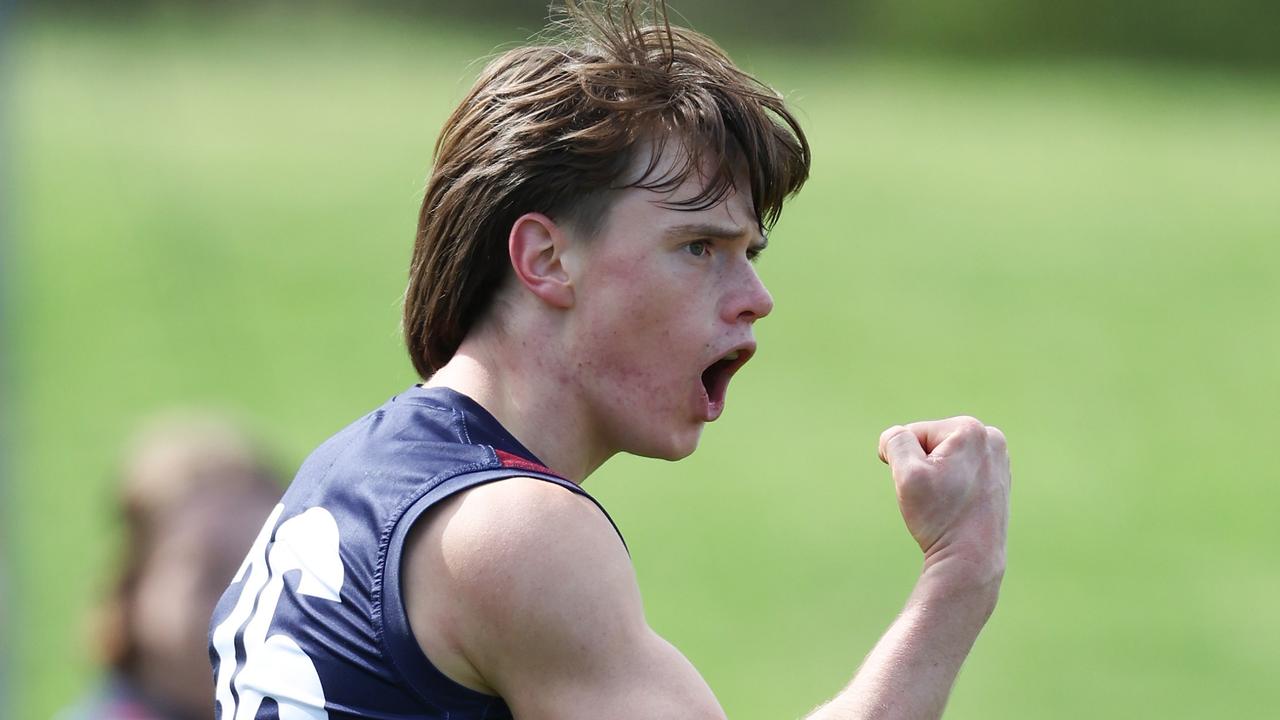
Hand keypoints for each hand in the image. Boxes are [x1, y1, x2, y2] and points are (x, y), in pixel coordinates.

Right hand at [878, 417, 1010, 592]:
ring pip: (943, 458)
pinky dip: (951, 487)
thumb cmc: (940, 516)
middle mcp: (991, 438)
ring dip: (935, 477)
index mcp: (971, 429)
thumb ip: (895, 441)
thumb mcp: (906, 473)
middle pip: (930, 443)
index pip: (912, 434)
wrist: (971, 559)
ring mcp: (998, 459)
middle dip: (922, 467)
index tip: (926, 488)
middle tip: (936, 497)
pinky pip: (958, 472)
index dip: (905, 462)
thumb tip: (895, 435)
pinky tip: (959, 507)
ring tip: (948, 503)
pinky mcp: (998, 478)